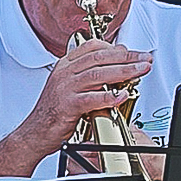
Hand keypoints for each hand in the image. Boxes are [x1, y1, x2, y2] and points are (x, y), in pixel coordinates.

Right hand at [31, 38, 150, 159]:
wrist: (35, 132)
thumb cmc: (54, 110)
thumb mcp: (71, 85)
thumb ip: (91, 72)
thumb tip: (116, 61)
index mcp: (65, 66)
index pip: (93, 47)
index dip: (116, 47)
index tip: (133, 52)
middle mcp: (64, 74)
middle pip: (100, 58)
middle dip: (127, 57)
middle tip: (145, 59)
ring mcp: (65, 89)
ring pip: (99, 74)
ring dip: (124, 71)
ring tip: (141, 71)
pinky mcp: (67, 106)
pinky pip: (92, 98)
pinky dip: (109, 96)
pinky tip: (122, 95)